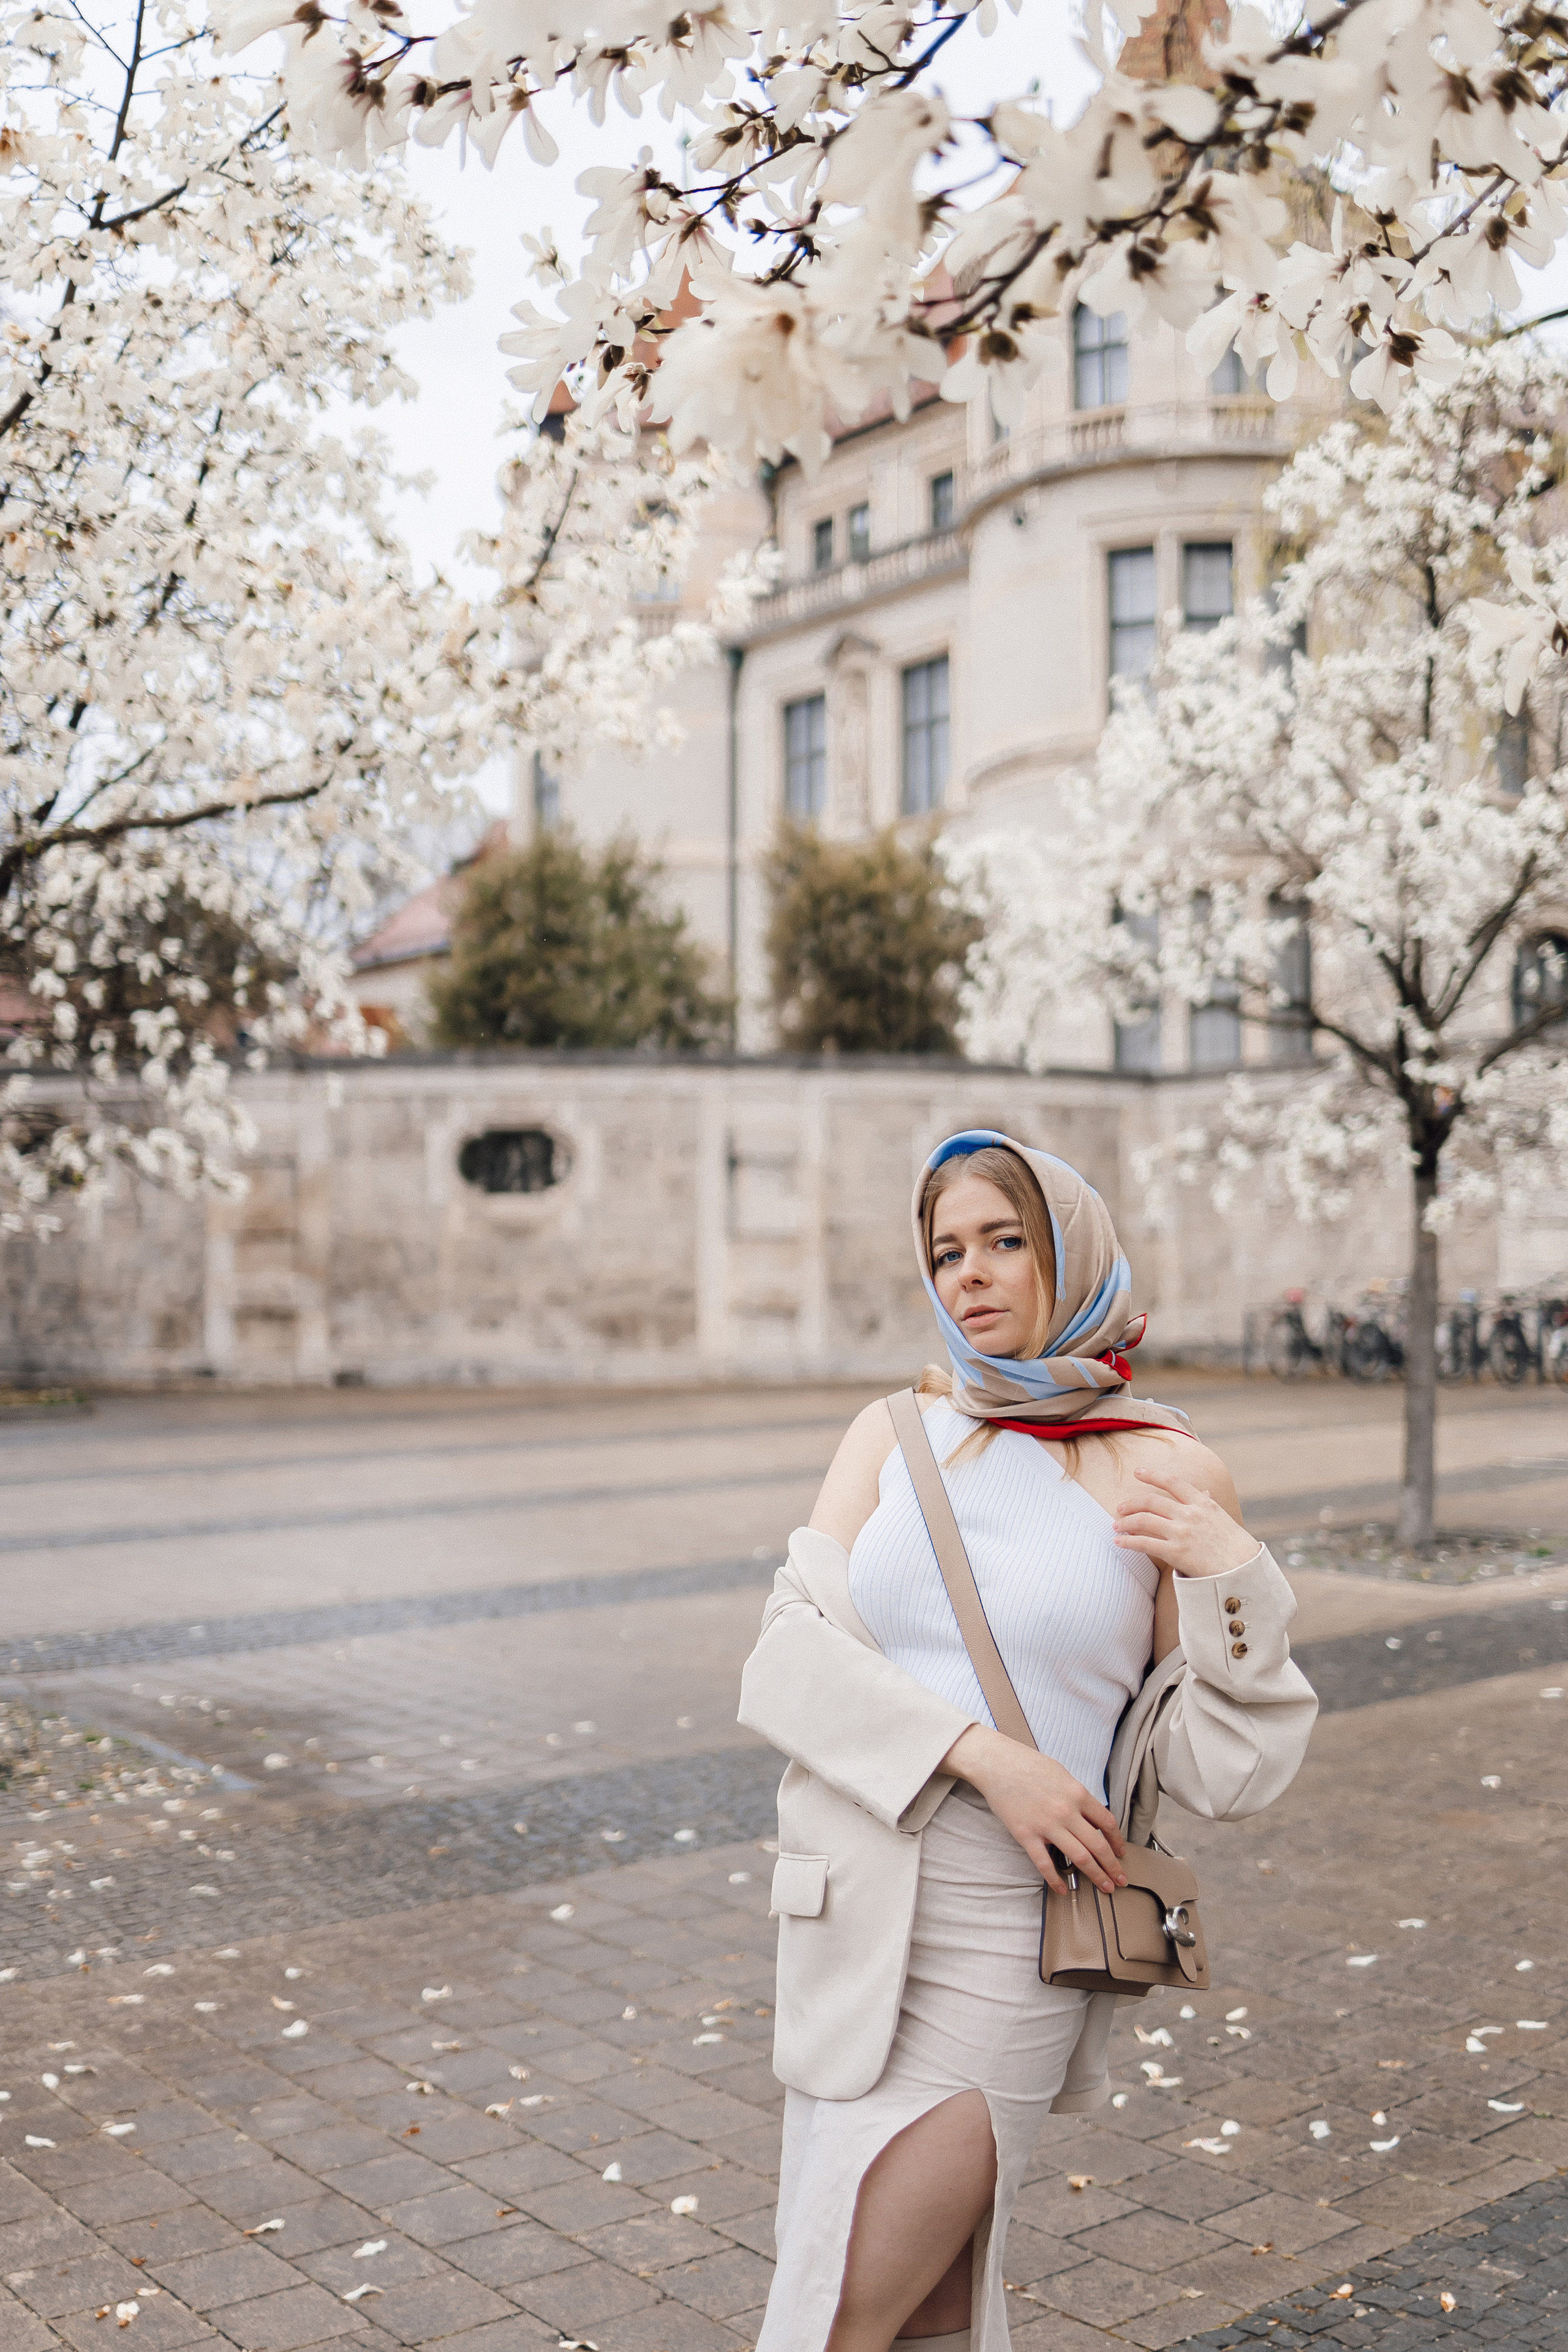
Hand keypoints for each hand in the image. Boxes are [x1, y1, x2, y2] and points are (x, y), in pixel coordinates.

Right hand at [941, 1724, 1126, 1894]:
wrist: (997, 1764)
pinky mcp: (1027, 1835)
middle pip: (1098, 1845)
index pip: (1107, 1823)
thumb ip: (1078, 1797)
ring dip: (1096, 1875)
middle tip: (1121, 1880)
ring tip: (1105, 1887)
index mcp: (1078, 1794)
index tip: (1121, 1854)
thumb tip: (1091, 1817)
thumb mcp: (1062, 1775)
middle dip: (1112, 1866)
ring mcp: (1046, 1825)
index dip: (1117, 1842)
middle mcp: (1067, 1811)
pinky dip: (1056, 1880)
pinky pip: (1045, 1864)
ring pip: (1079, 1857)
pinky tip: (1063, 1889)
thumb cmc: (1029, 1765)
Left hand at [1113, 1466, 1260, 1579]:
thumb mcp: (1223, 1518)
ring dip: (1125, 1522)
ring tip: (1116, 1525)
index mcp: (1203, 1503)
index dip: (1152, 1475)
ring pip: (1144, 1520)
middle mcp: (1190, 1514)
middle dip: (1132, 1503)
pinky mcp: (1175, 1552)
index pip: (1173, 1482)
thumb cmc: (1236, 1547)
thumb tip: (1204, 1491)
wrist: (1244, 1570)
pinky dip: (1128, 1541)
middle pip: (1151, 1501)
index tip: (1137, 1472)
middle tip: (1120, 1507)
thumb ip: (1208, 1504)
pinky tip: (1118, 1541)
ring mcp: (1181, 1532)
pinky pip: (1144, 1543)